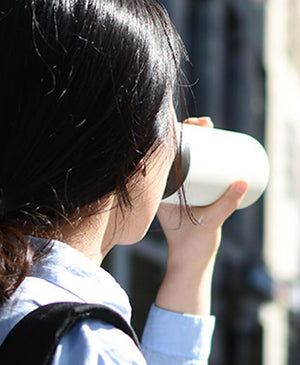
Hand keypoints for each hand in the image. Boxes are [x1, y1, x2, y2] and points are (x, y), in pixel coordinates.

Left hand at [155, 117, 248, 314]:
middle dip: (189, 133)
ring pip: (184, 158)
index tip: (194, 126)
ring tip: (209, 129)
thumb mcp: (210, 222)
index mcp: (160, 192)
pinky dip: (198, 154)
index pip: (164, 155)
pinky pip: (191, 167)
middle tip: (207, 124)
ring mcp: (177, 190)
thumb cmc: (191, 245)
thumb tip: (244, 182)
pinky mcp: (189, 193)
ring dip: (194, 141)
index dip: (176, 135)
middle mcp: (165, 188)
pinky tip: (207, 143)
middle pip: (175, 152)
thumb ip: (227, 204)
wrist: (190, 261)